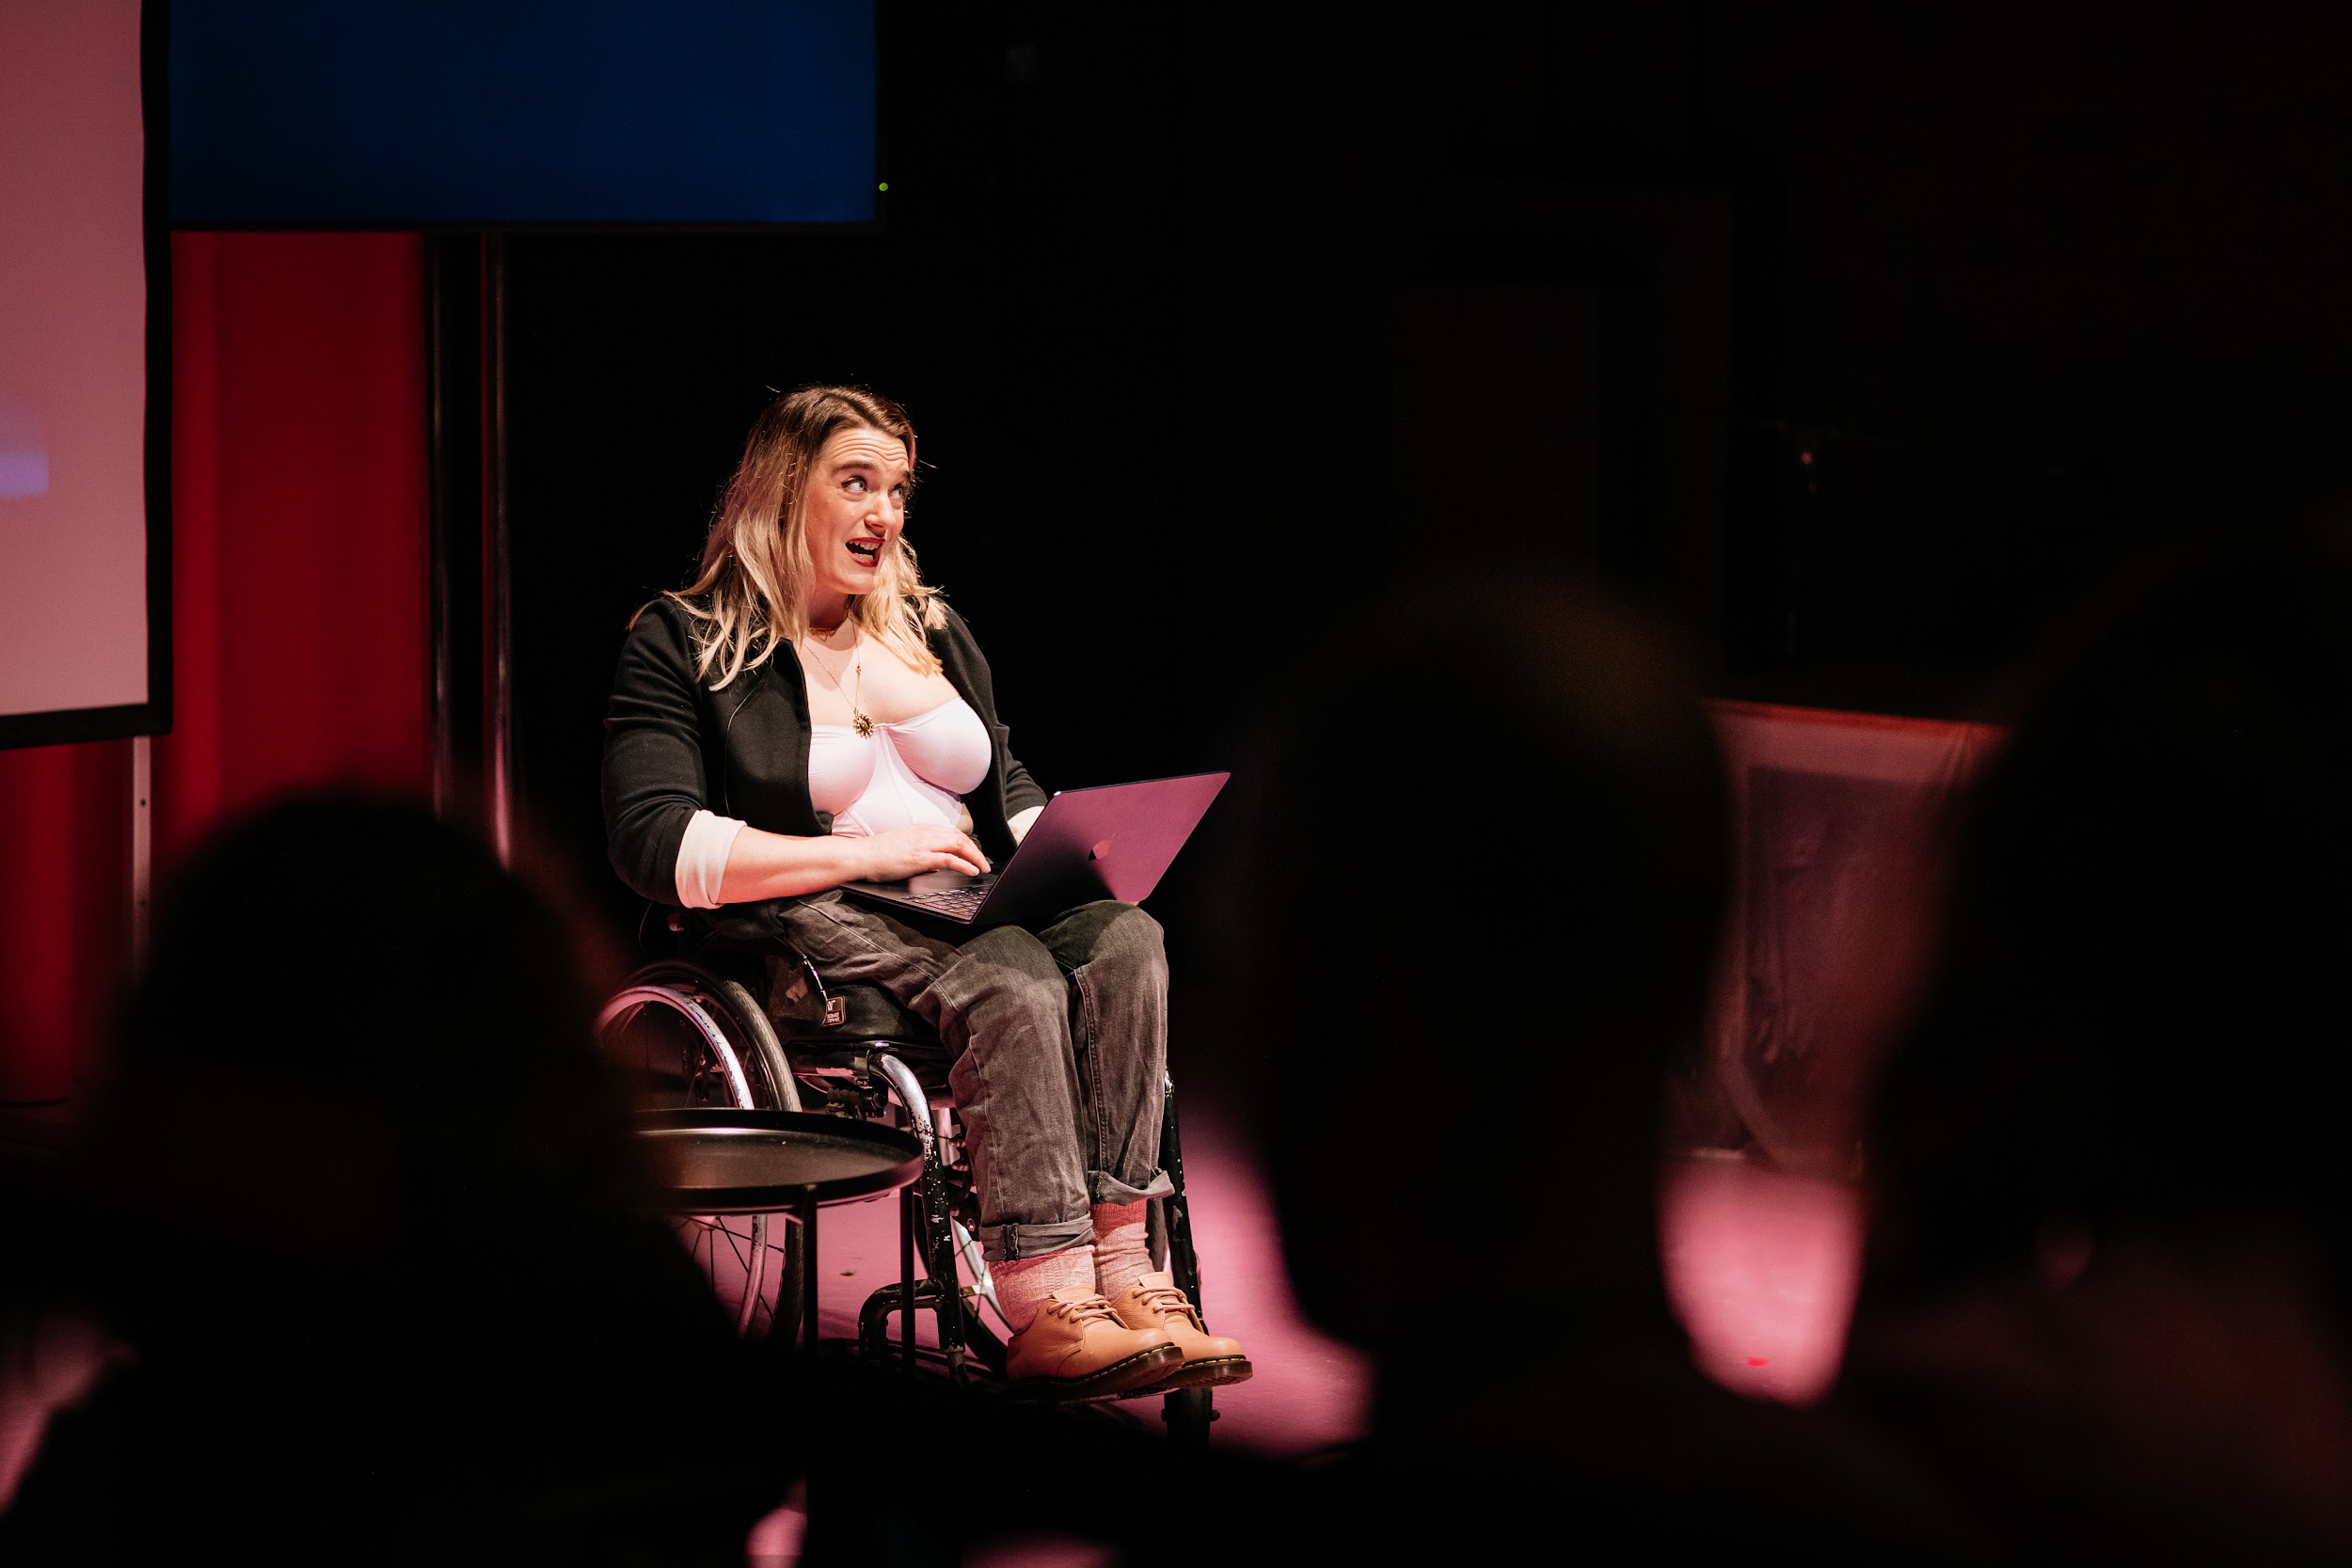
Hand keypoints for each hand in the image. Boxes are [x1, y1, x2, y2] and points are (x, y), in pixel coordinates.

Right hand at [853, 825, 989, 881]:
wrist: (860, 855)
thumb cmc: (876, 855)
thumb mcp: (903, 850)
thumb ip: (922, 855)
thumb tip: (938, 865)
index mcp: (920, 830)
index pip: (952, 833)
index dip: (968, 843)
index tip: (976, 853)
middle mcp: (924, 833)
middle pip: (959, 837)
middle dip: (976, 850)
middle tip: (985, 863)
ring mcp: (922, 844)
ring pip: (959, 844)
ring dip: (975, 856)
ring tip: (983, 867)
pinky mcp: (919, 857)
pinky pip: (949, 859)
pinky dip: (965, 864)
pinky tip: (972, 871)